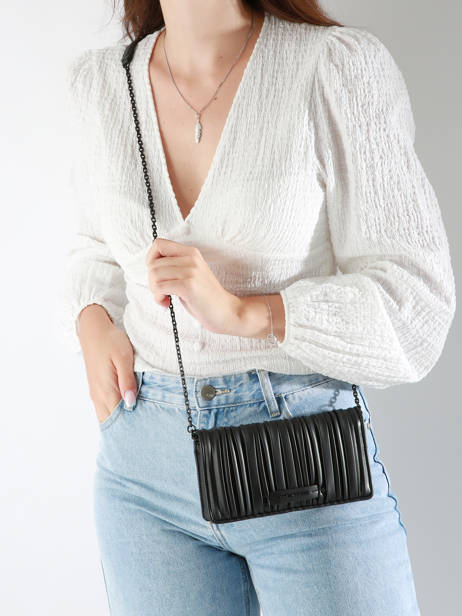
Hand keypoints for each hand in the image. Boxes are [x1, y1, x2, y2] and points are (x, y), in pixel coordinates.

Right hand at [77, 304, 137, 423]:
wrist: (93, 330)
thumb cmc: (111, 341)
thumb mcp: (123, 357)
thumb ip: (127, 381)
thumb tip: (130, 403)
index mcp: (106, 390)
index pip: (118, 418)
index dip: (131, 427)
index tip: (145, 433)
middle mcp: (98, 396)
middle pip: (112, 422)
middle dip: (126, 430)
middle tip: (145, 434)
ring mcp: (96, 394)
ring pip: (107, 417)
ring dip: (121, 423)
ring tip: (139, 427)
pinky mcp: (97, 389)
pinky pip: (106, 408)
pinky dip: (116, 415)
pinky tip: (129, 414)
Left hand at [145, 238, 241, 334]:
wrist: (225, 311)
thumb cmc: (205, 296)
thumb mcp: (191, 274)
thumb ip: (175, 266)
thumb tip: (150, 267)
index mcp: (191, 252)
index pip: (159, 244)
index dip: (151, 259)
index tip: (156, 274)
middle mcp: (190, 258)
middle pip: (153, 263)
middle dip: (151, 281)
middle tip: (161, 292)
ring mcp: (190, 271)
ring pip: (154, 275)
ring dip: (154, 290)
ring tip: (165, 298)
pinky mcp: (188, 286)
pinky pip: (160, 287)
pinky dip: (159, 297)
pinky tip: (167, 303)